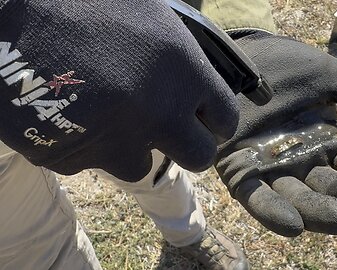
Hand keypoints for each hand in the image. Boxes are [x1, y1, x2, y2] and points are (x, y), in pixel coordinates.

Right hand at [0, 0, 237, 180]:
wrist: (9, 10)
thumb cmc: (86, 3)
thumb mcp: (151, 17)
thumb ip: (182, 59)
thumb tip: (198, 85)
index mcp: (185, 73)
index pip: (225, 118)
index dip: (218, 122)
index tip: (211, 124)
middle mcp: (159, 113)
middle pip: (198, 156)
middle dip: (190, 147)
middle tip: (174, 134)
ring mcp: (115, 140)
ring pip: (141, 164)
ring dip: (133, 146)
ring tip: (112, 116)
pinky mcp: (73, 157)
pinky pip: (91, 161)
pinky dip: (87, 143)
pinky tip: (74, 112)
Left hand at [215, 32, 336, 235]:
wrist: (234, 56)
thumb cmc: (282, 66)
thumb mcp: (329, 78)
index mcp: (326, 142)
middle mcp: (302, 162)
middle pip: (331, 188)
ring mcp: (271, 170)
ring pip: (298, 198)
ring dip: (319, 212)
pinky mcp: (239, 173)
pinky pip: (256, 198)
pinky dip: (273, 212)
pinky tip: (293, 225)